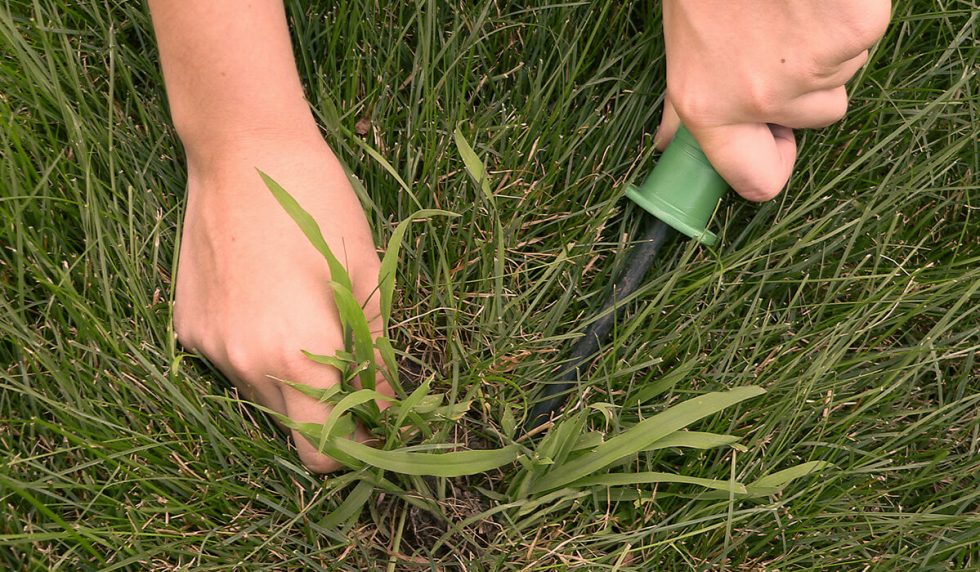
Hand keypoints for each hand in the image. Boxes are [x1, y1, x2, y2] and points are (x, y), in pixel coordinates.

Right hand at [173, 131, 391, 472]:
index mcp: (297, 355)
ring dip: (292, 380)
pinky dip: (257, 352)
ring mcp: (209, 347)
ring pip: (261, 396)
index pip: (324, 450)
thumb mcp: (366, 277)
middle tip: (354, 371)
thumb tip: (390, 404)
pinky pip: (231, 363)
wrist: (241, 150)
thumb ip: (377, 353)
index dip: (356, 446)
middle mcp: (245, 364)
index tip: (377, 423)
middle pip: (293, 427)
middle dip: (328, 413)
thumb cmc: (319, 205)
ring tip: (309, 322)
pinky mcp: (187, 327)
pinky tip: (268, 302)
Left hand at [657, 0, 890, 200]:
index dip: (771, 162)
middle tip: (778, 34)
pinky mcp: (855, 29)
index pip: (757, 181)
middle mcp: (761, 98)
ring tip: (790, 5)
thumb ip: (682, 102)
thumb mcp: (681, 45)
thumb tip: (667, 141)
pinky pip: (865, 34)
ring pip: (844, 71)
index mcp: (708, 106)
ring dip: (827, 44)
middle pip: (818, 116)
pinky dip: (850, 12)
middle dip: (806, 83)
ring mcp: (814, 66)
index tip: (773, 140)